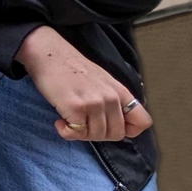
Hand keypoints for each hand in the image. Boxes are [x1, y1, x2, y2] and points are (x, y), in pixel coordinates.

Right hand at [16, 27, 152, 142]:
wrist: (49, 54)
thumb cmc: (72, 69)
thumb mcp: (103, 82)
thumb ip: (113, 101)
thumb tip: (118, 125)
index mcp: (121, 92)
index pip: (142, 121)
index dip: (129, 130)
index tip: (109, 126)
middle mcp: (111, 98)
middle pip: (116, 134)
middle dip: (98, 134)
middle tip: (83, 124)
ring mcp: (95, 103)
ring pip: (96, 136)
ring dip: (80, 133)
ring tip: (70, 119)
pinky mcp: (76, 107)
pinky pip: (75, 134)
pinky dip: (65, 132)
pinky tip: (59, 121)